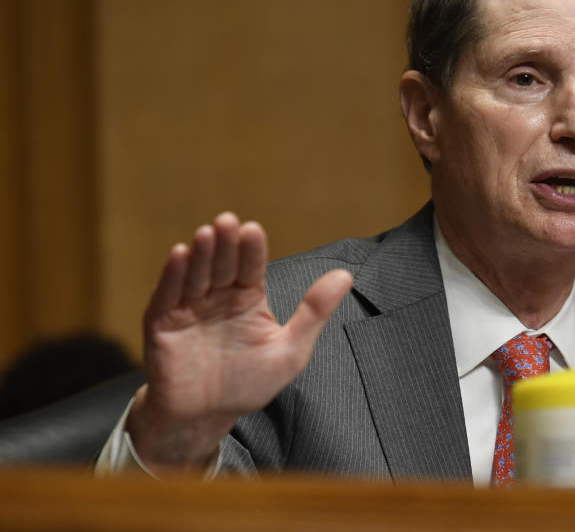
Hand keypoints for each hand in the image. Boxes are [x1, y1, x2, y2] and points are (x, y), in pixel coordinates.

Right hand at [126, 212, 352, 473]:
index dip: (252, 249)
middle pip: (223, 264)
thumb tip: (346, 275)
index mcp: (248, 298)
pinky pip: (167, 295)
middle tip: (228, 221)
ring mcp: (189, 307)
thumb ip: (314, 312)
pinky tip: (179, 255)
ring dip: (201, 254)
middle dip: (226, 244)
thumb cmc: (248, 383)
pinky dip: (172, 276)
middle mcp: (218, 296)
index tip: (254, 230)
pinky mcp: (162, 323)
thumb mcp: (290, 351)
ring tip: (207, 234)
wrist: (205, 418)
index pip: (251, 267)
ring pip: (196, 274)